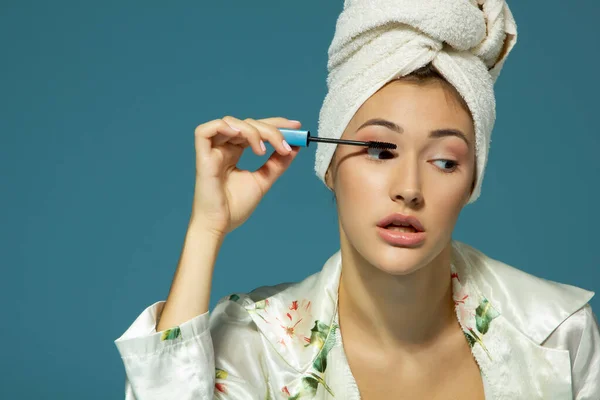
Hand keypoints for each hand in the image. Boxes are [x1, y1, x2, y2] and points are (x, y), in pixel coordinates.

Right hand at [191, 116, 300, 236]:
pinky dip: (224, 127)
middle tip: (286, 144)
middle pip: (247, 123)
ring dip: (252, 131)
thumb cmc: (235, 207)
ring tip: (262, 151)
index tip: (296, 126)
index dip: (275, 123)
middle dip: (271, 129)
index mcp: (234, 152)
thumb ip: (277, 163)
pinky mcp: (202, 157)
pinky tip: (240, 136)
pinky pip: (205, 131)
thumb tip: (295, 147)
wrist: (220, 226)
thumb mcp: (263, 180)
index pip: (255, 129)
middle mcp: (223, 148)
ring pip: (231, 123)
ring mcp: (212, 151)